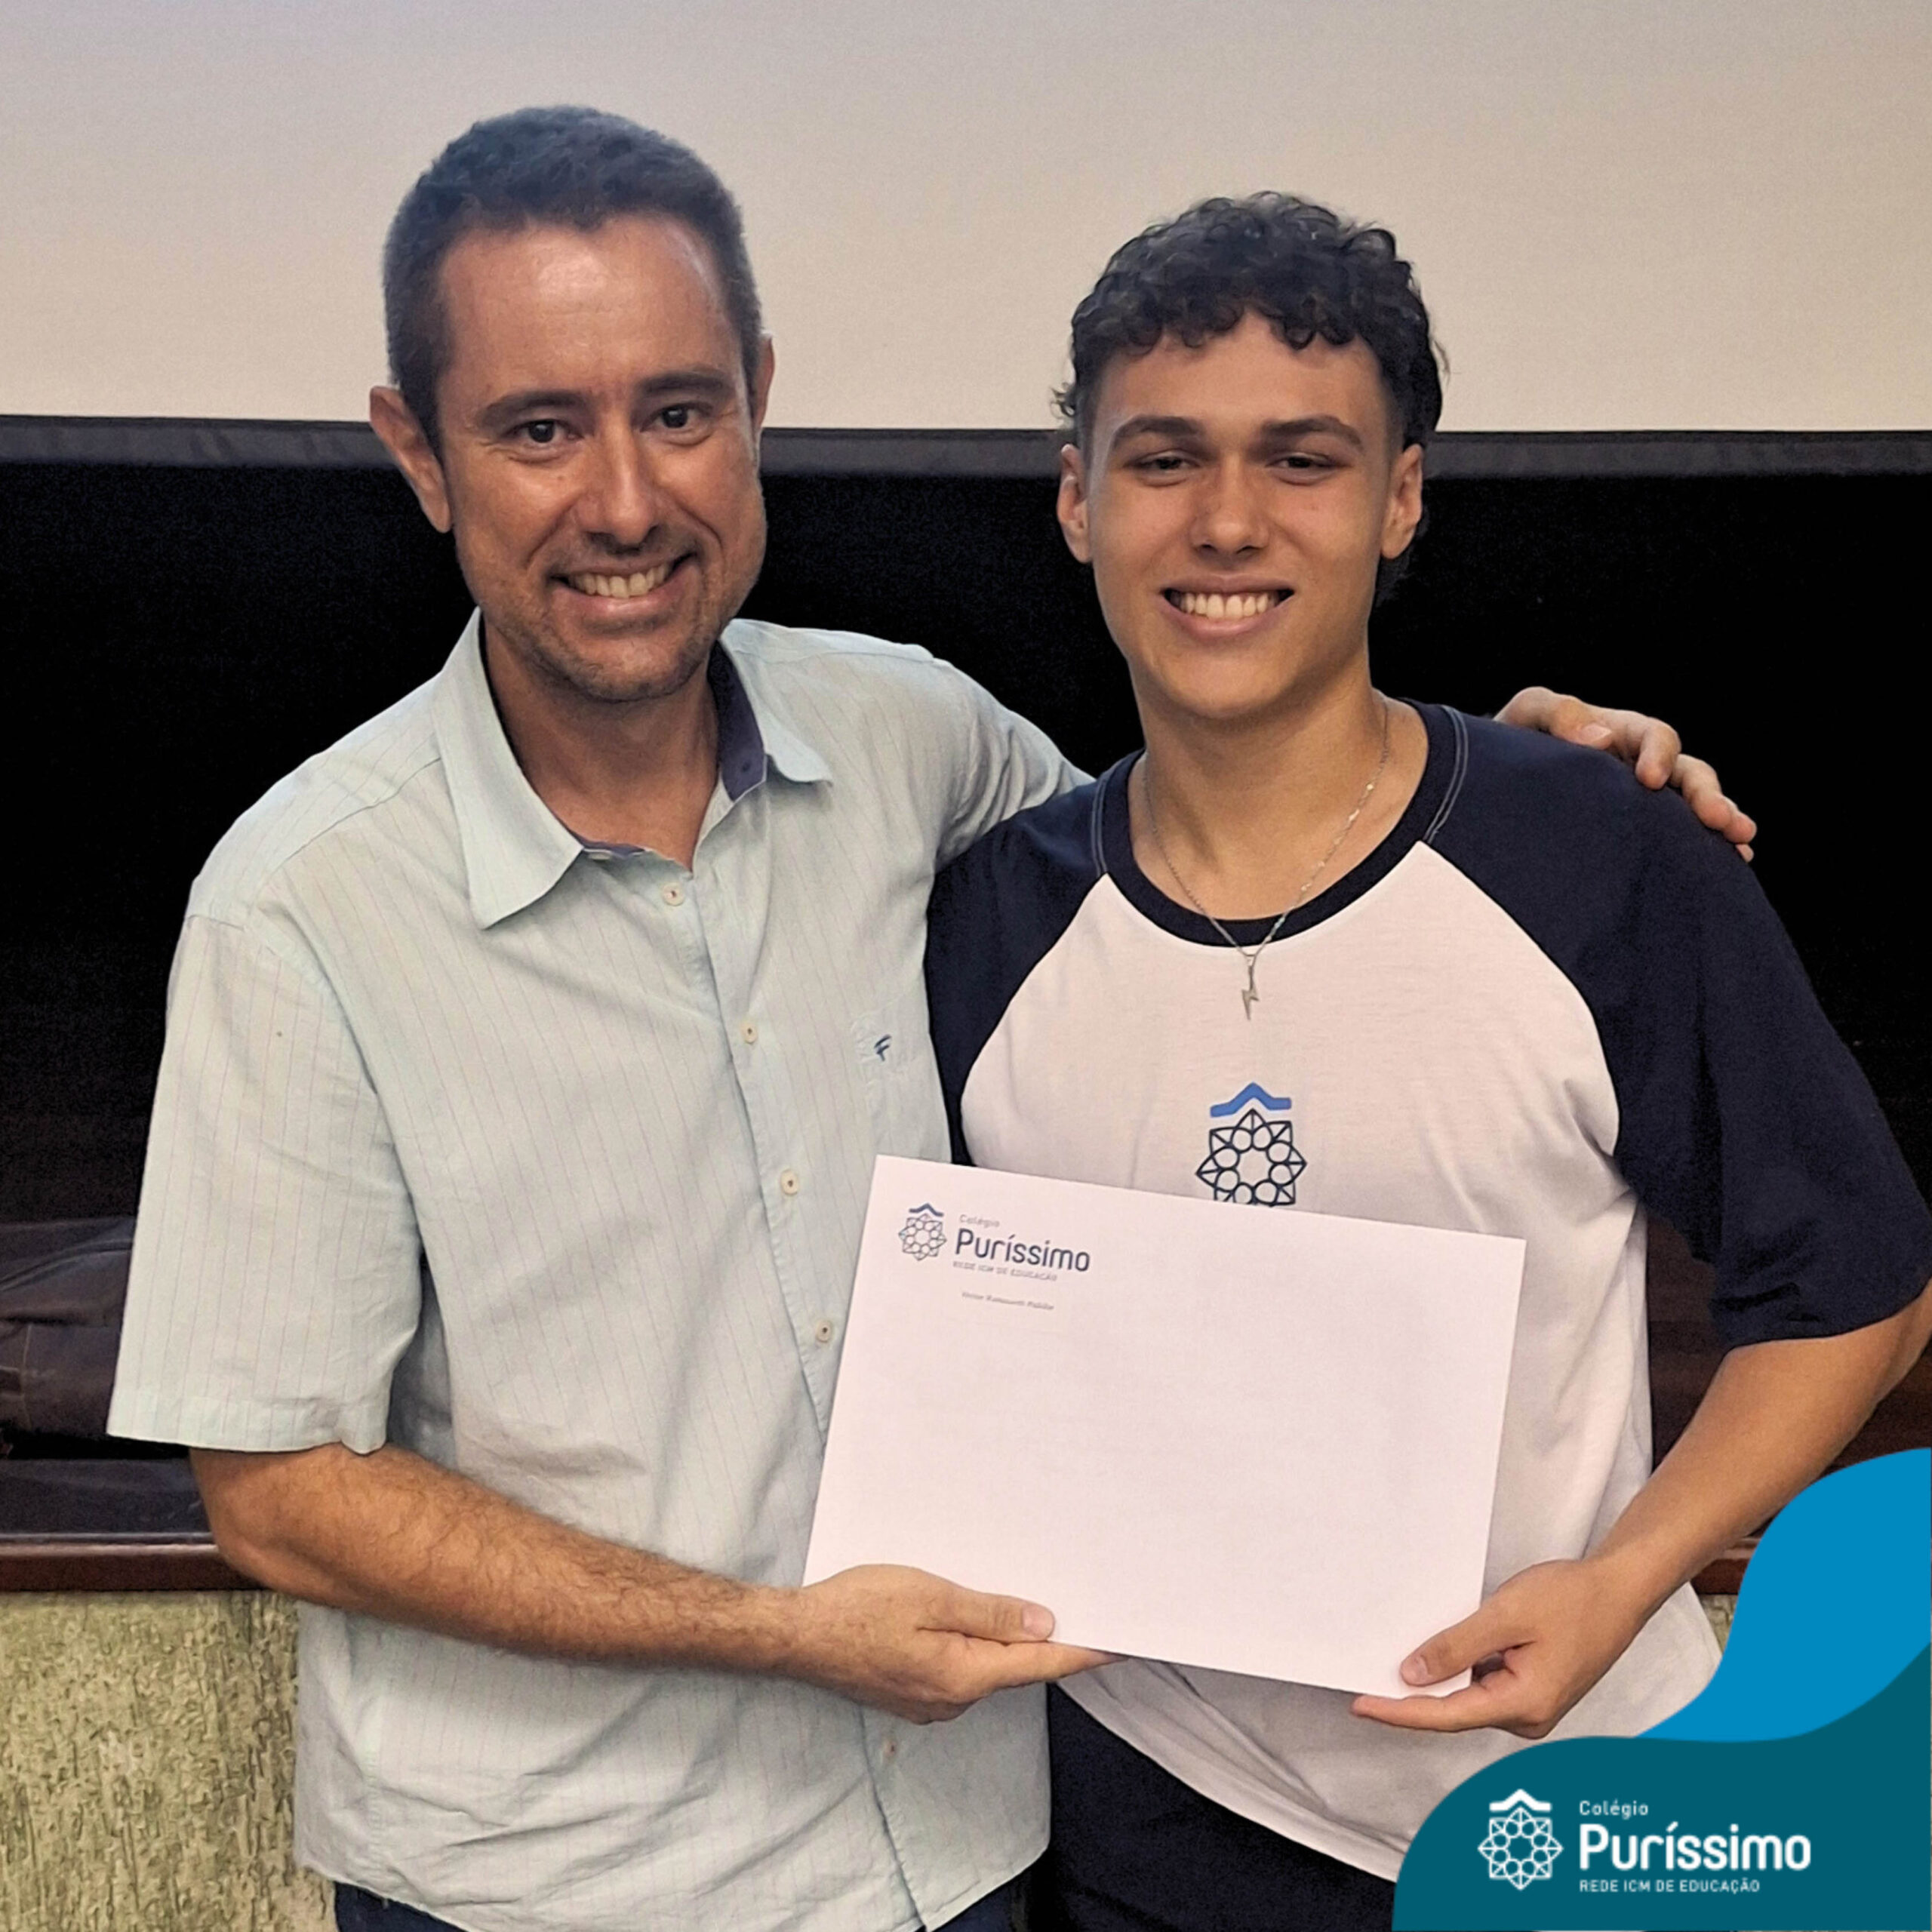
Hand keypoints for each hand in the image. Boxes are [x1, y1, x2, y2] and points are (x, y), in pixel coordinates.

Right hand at [784, 1564, 1111, 1723]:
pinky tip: (977, 1619)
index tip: (1124, 1642)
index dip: (1085, 1651)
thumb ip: (991, 1614)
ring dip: (1011, 1641)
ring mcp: (931, 1702)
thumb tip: (1046, 1625)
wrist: (795, 1636)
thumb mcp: (931, 1597)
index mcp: (965, 1676)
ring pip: (988, 1668)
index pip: (1041, 1664)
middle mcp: (954, 1700)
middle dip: (1051, 1641)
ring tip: (1035, 1603)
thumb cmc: (857, 1609)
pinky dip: (979, 1647)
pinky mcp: (912, 1692)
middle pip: (1017, 1669)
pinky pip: (961, 1669)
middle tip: (1085, 1606)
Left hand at [1349, 1557, 1647, 1739]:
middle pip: (1455, 1711)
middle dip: (1413, 1695)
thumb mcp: (1506, 1616)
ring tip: (1397, 1654)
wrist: (1620, 1591)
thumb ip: (1457, 1647)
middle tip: (1366, 1673)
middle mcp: (1527, 1717)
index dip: (1399, 1711)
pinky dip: (1462, 1669)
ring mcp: (1532, 1706)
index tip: (1361, 1705)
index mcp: (1523, 1706)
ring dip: (1439, 1678)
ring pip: (1470, 1696)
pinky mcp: (1533, 1690)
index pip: (1446, 1716)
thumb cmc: (1573, 1600)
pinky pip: (1485, 1684)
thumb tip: (1413, 1675)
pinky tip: (1442, 1648)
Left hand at [1495, 686, 1756, 859]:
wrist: (1496, 783)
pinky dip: (1708, 847)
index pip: (1655, 736)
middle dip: (1707, 795)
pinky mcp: (1640, 832)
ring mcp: (1645, 802)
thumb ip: (1557, 714)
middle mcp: (1641, 766)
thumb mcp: (1528, 716)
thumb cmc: (1515, 743)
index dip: (1659, 754)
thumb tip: (1600, 739)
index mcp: (1620, 733)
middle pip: (1689, 773)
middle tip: (1721, 821)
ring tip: (1741, 844)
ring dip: (1720, 821)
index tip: (1650, 781)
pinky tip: (1733, 863)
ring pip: (1693, 807)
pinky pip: (1681, 837)